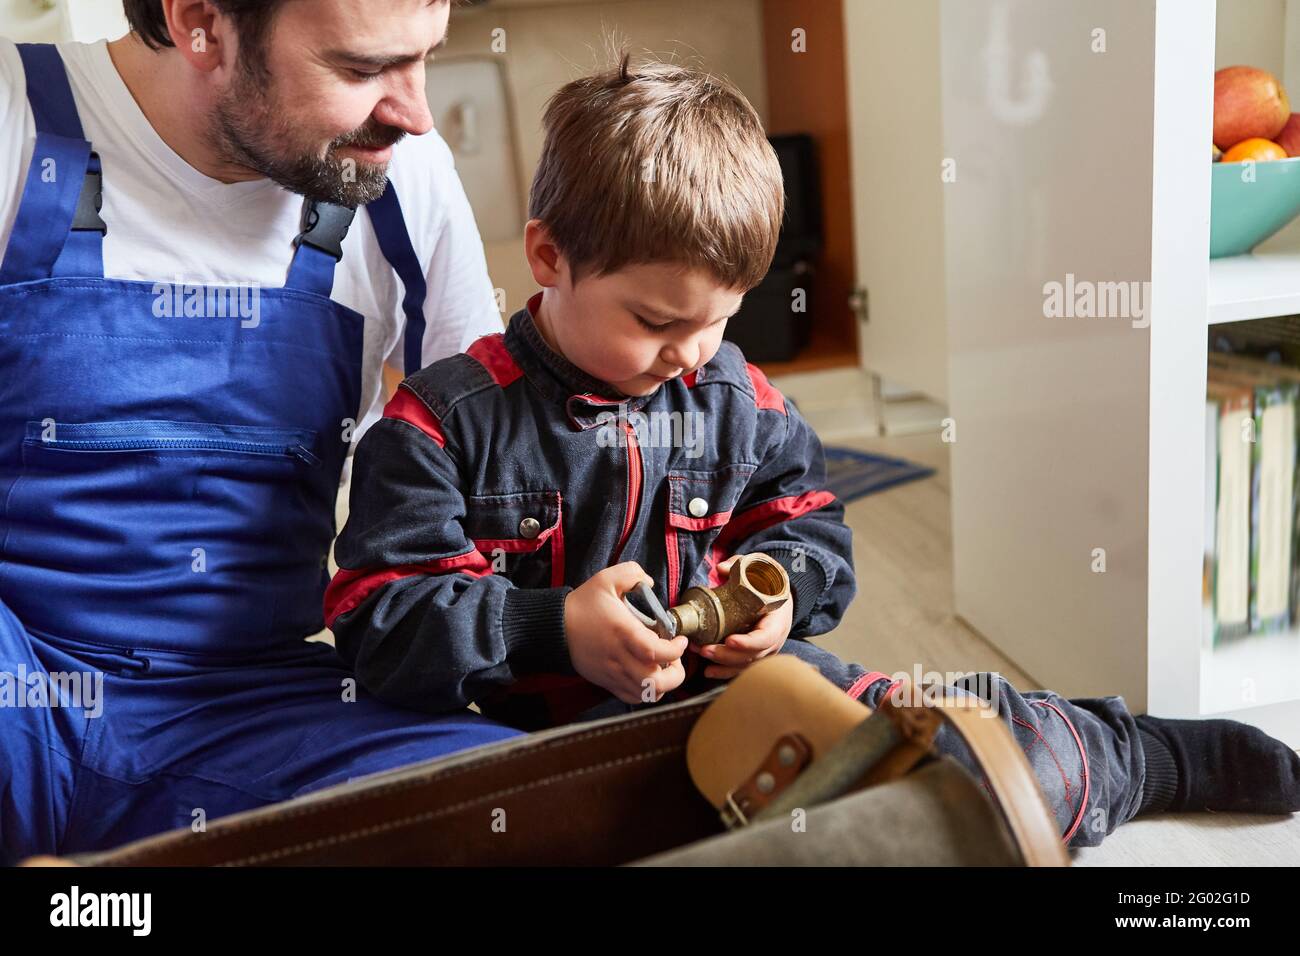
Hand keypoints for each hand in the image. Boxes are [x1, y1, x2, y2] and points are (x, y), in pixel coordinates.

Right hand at [564, 562, 688, 703]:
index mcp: (624, 633)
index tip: (680, 640)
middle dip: (676, 673)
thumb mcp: (606, 579)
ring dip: (663, 684)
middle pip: (656, 682)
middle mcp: (620, 658)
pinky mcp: (607, 682)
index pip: (656, 652)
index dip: (675, 650)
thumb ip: (632, 573)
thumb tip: (649, 582)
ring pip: (647, 694)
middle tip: (674, 658)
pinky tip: (648, 675)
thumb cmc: (583, 604)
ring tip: (663, 668)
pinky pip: (633, 697)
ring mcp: (613, 673)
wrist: (556, 627)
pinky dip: (647, 692)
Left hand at [697, 555, 792, 679]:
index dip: (748, 642)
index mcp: (778, 620)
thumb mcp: (758, 570)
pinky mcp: (756, 656)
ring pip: (745, 665)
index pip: (766, 637)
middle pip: (752, 655)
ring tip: (702, 655)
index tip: (730, 640)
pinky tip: (709, 672)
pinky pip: (741, 669)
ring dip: (722, 664)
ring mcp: (766, 651)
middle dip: (727, 655)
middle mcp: (774, 640)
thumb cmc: (768, 585)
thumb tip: (722, 568)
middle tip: (705, 649)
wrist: (779, 596)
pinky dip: (725, 672)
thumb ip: (740, 566)